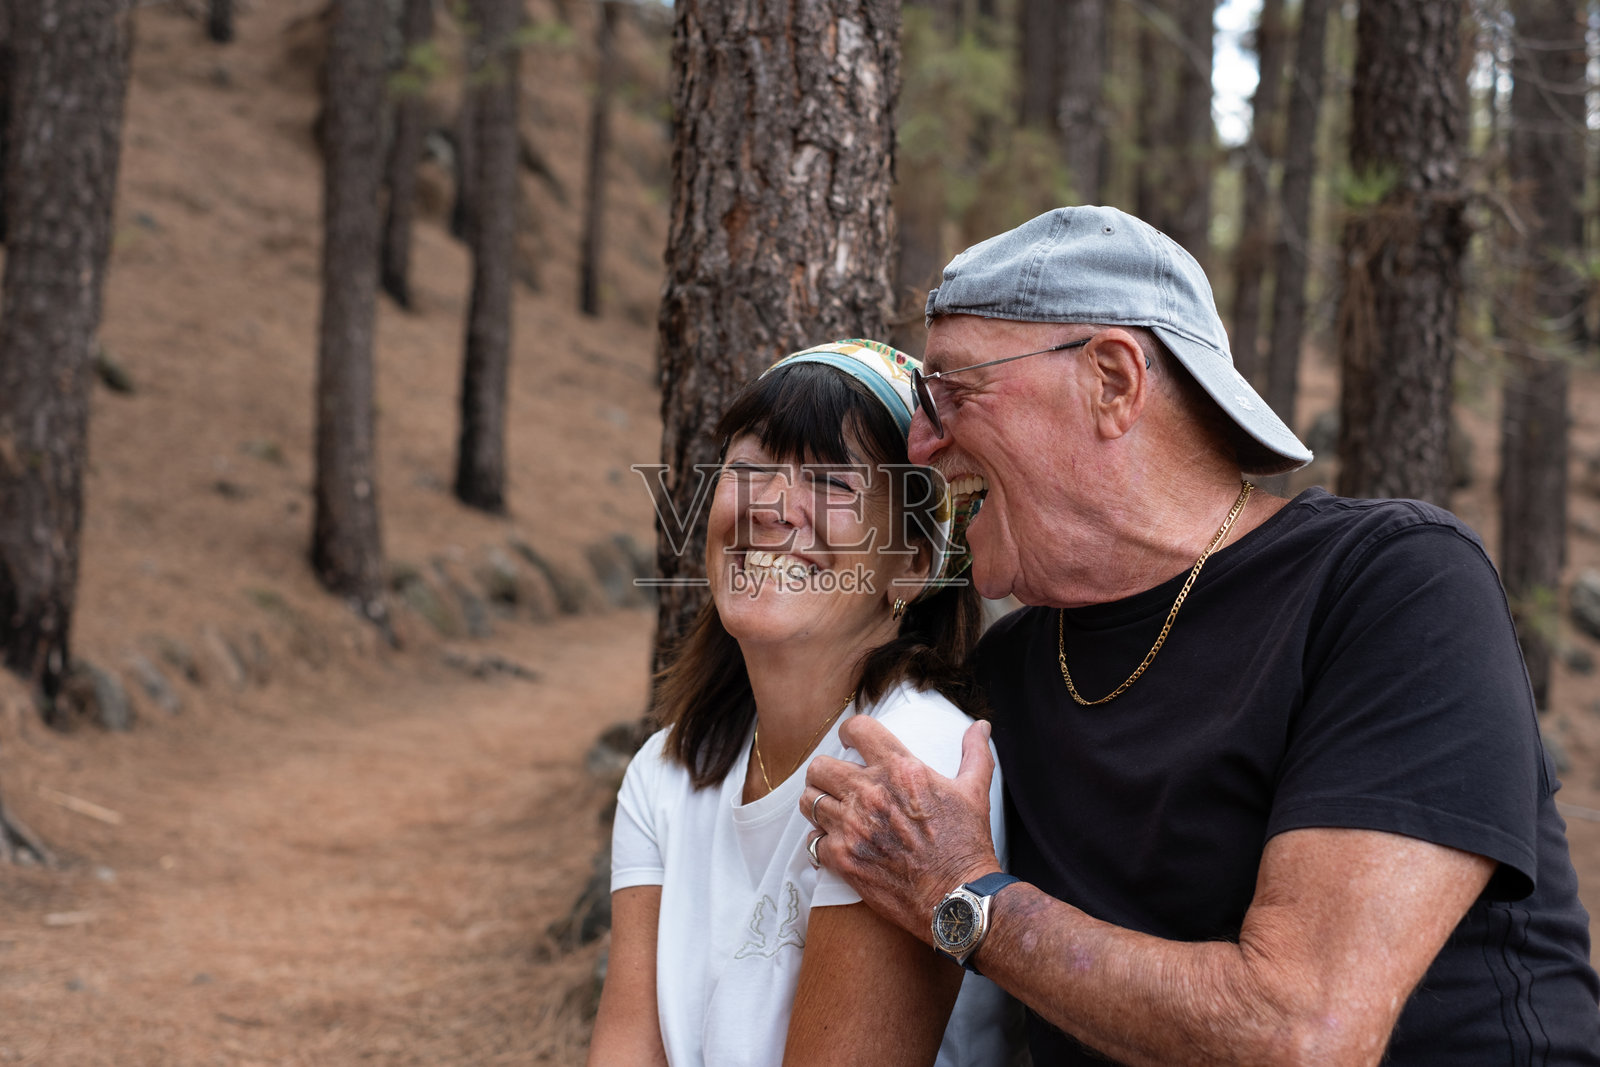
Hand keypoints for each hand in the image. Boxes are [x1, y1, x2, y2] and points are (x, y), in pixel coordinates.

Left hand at [801, 717, 1000, 940]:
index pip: (857, 729)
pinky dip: (821, 842)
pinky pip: (813, 841)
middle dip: (825, 772)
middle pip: (820, 766)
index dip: (849, 732)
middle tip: (836, 782)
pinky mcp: (843, 858)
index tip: (849, 741)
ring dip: (820, 805)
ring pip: (810, 801)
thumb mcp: (975, 792)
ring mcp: (853, 826)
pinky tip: (835, 844)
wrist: (958, 898)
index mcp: (900, 770)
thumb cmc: (968, 844)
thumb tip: (981, 726)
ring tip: (833, 812)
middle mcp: (870, 793)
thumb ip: (975, 753)